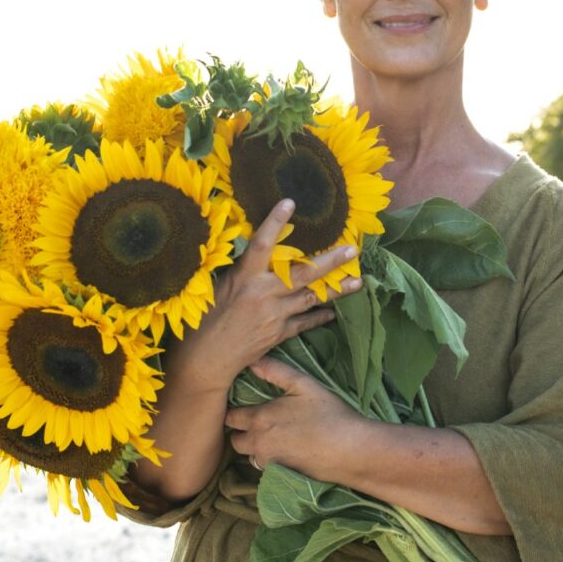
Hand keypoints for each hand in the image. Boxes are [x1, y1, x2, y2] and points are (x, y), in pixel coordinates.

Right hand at [161, 199, 361, 395]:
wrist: (206, 359)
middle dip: (330, 261)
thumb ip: (244, 270)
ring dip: (336, 290)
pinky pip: (305, 322)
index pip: (262, 243)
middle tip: (352, 250)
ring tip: (358, 281)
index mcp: (243, 277)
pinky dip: (320, 315)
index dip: (275, 222)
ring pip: (312, 298)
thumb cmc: (205, 318)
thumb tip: (261, 250)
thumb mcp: (220, 286)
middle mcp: (263, 293)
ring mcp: (274, 315)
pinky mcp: (278, 334)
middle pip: (302, 273)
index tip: (290, 202)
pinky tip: (334, 312)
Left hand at [226, 356, 362, 478]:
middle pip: (235, 440)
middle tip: (257, 421)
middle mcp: (257, 443)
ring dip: (254, 447)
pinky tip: (285, 450)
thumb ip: (274, 371)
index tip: (244, 405)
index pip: (231, 417)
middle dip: (241, 431)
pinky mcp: (279, 477)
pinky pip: (263, 468)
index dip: (235, 410)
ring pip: (249, 455)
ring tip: (273, 435)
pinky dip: (268, 459)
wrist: (349, 450)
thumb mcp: (303, 384)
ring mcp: (267, 463)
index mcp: (259, 418)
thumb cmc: (328, 413)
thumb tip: (251, 360)